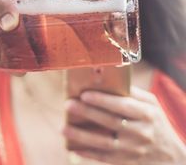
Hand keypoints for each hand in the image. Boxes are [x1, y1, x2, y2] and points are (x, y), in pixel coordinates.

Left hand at [64, 86, 185, 163]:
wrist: (170, 155)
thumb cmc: (154, 121)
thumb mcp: (151, 104)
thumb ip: (131, 92)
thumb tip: (105, 78)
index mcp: (147, 114)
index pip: (123, 106)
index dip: (104, 101)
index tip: (84, 94)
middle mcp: (142, 132)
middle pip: (111, 122)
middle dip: (88, 113)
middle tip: (68, 104)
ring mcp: (134, 149)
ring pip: (105, 143)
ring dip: (83, 136)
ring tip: (64, 128)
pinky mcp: (127, 161)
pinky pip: (106, 158)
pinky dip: (89, 154)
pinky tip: (74, 148)